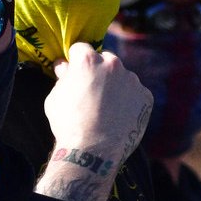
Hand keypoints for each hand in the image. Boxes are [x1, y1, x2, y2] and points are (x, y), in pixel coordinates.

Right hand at [44, 42, 151, 167]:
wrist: (93, 152)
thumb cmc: (68, 124)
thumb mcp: (55, 98)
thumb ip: (62, 78)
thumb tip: (63, 67)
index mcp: (88, 60)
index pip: (81, 48)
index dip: (76, 61)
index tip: (75, 72)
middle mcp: (113, 64)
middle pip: (105, 59)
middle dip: (99, 71)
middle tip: (92, 92)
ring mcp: (132, 80)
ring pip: (123, 77)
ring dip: (116, 86)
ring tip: (106, 110)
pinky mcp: (146, 96)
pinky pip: (136, 93)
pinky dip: (129, 101)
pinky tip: (119, 117)